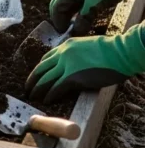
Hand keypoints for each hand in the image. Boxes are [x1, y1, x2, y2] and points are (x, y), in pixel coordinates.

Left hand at [25, 25, 144, 103]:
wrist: (119, 52)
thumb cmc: (110, 51)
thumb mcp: (87, 47)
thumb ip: (76, 54)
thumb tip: (74, 65)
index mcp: (66, 46)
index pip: (47, 58)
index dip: (40, 69)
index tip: (36, 76)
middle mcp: (63, 54)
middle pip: (41, 69)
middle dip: (32, 80)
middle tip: (27, 89)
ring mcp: (67, 66)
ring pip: (45, 79)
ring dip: (37, 89)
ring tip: (32, 97)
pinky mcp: (73, 78)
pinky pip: (56, 88)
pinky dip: (50, 95)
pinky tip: (46, 101)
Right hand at [50, 0, 144, 34]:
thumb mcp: (93, 4)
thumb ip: (83, 18)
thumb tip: (75, 32)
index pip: (56, 5)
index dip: (56, 19)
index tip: (61, 31)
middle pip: (60, 6)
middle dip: (61, 19)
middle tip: (65, 32)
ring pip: (69, 8)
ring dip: (69, 19)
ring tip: (72, 30)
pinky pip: (78, 8)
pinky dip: (77, 16)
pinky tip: (79, 24)